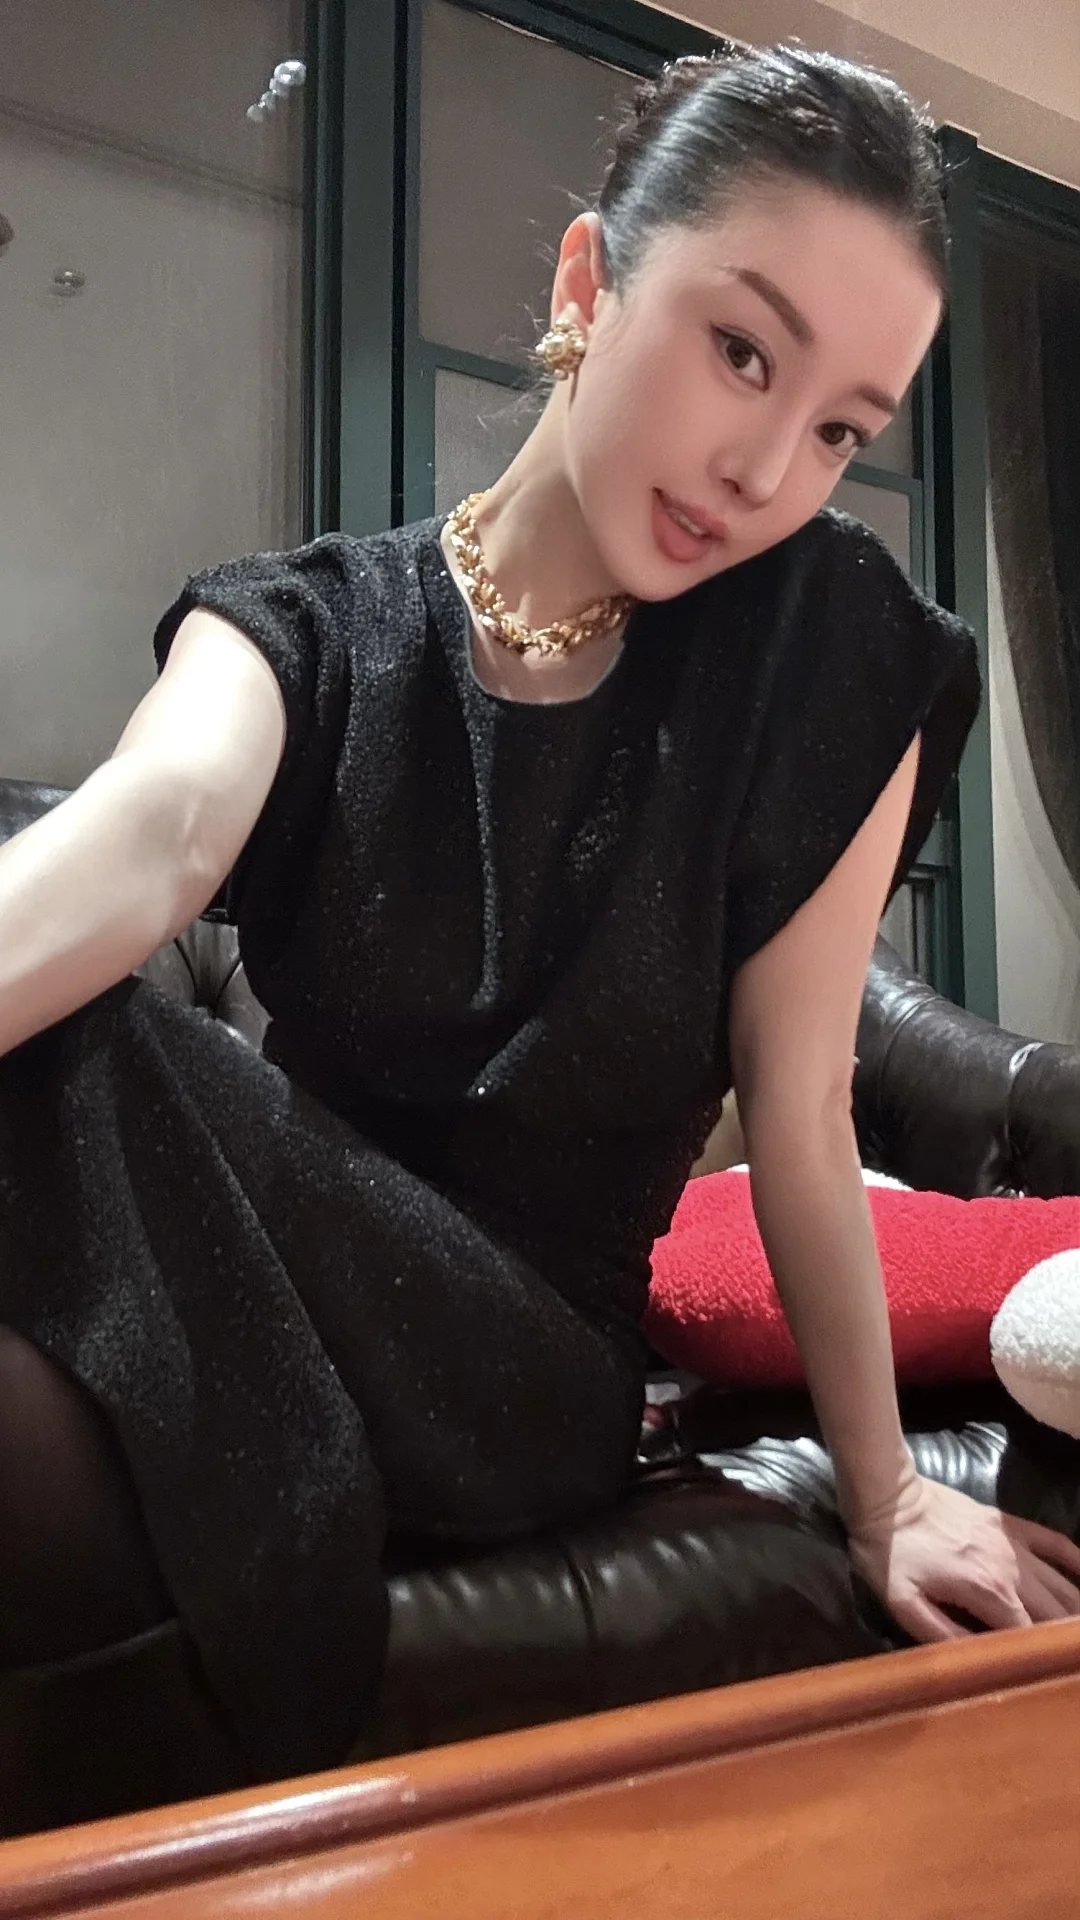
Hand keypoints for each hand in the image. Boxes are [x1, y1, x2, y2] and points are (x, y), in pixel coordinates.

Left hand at [847, 1471, 1079, 1640]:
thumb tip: (979, 1663)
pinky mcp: (1010, 1524)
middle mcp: (1011, 1569)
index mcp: (987, 1592)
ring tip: (1077, 1634)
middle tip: (1068, 1659)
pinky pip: (1053, 1541)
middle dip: (1063, 1637)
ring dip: (1075, 1606)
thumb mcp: (903, 1603)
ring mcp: (1013, 1544)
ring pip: (1059, 1582)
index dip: (1040, 1656)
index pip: (1029, 1634)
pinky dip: (1074, 1560)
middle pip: (1053, 1612)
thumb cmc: (890, 1554)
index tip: (1045, 1672)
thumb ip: (942, 1636)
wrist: (889, 1496)